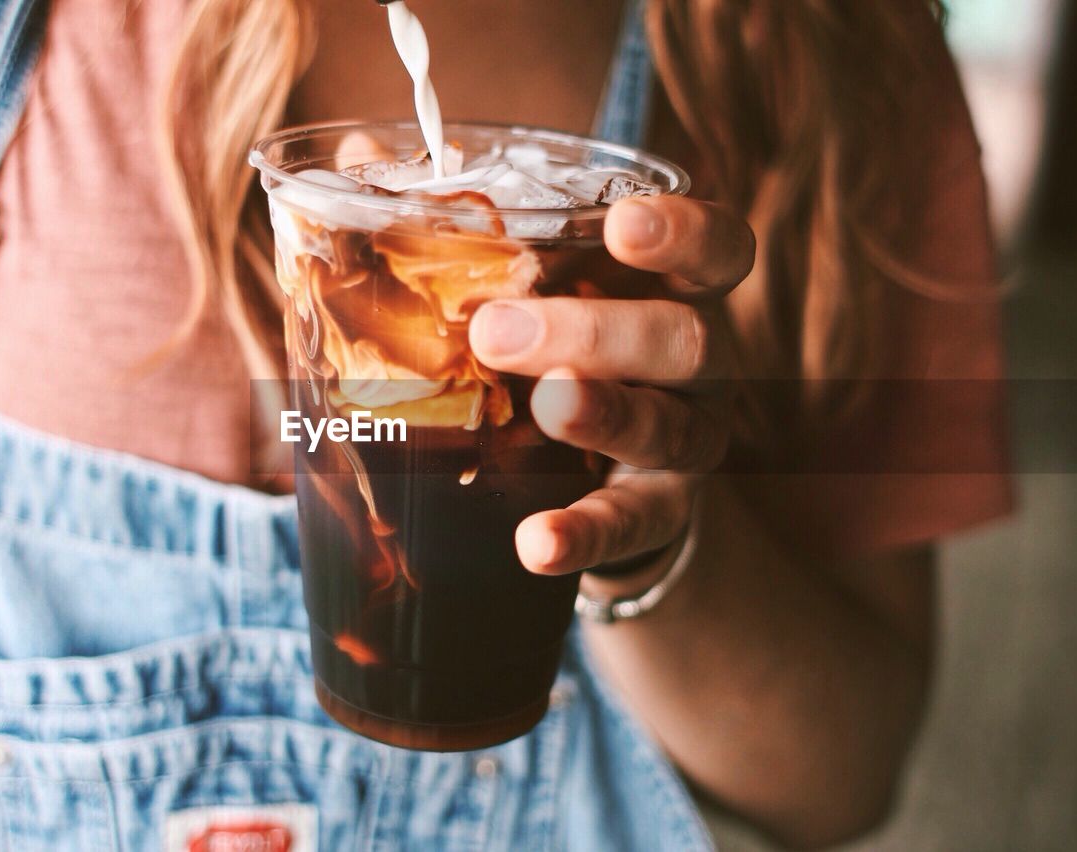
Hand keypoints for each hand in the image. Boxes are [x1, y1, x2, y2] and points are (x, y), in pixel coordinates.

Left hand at [469, 195, 754, 577]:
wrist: (596, 481)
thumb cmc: (551, 355)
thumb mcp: (527, 292)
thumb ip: (459, 227)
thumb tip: (360, 151)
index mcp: (665, 292)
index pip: (717, 249)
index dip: (685, 233)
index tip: (621, 222)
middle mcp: (694, 362)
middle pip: (685, 337)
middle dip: (597, 330)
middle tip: (497, 330)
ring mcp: (686, 441)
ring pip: (671, 425)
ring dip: (605, 414)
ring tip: (542, 408)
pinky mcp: (660, 513)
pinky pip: (635, 523)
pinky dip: (586, 534)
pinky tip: (535, 543)